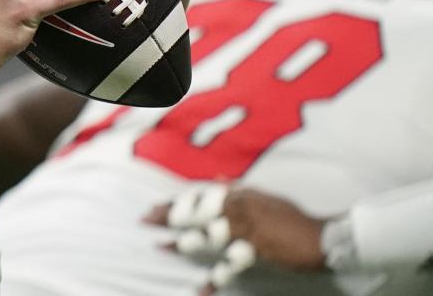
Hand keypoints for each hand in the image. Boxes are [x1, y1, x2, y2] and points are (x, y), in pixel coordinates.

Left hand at [145, 183, 327, 294]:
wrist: (321, 236)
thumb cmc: (293, 216)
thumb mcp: (265, 196)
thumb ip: (240, 189)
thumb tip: (219, 180)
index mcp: (240, 196)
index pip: (199, 196)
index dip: (175, 202)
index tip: (155, 206)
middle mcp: (239, 210)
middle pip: (196, 212)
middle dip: (169, 216)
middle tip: (145, 220)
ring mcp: (246, 231)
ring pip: (206, 236)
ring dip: (183, 243)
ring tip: (162, 247)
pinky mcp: (254, 252)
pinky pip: (229, 266)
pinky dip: (214, 280)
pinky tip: (199, 288)